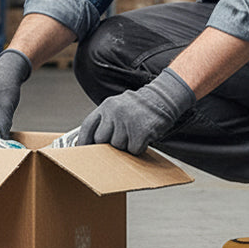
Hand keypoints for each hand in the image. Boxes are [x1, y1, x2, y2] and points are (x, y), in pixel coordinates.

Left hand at [77, 67, 195, 154]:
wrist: (164, 97)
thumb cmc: (141, 106)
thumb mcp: (119, 106)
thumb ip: (106, 120)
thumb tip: (95, 142)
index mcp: (106, 106)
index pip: (88, 126)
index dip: (84, 141)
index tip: (83, 150)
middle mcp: (114, 112)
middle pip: (101, 140)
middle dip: (109, 144)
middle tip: (121, 138)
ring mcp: (127, 121)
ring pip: (117, 146)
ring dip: (126, 145)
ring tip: (135, 133)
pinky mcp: (140, 131)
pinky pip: (133, 149)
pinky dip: (138, 148)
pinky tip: (143, 136)